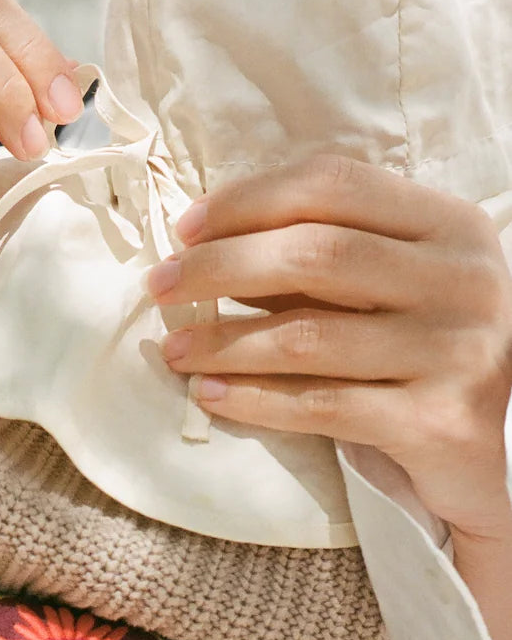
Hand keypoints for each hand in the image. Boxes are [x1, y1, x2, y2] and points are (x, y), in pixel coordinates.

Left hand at [147, 153, 511, 542]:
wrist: (498, 455)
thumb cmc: (426, 357)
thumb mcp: (395, 289)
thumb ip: (323, 262)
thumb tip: (210, 247)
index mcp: (450, 225)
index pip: (334, 184)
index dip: (248, 200)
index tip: (185, 229)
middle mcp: (461, 279)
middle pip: (316, 252)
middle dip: (221, 266)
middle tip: (161, 286)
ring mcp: (453, 351)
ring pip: (310, 336)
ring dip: (225, 339)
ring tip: (173, 348)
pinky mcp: (433, 421)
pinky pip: (321, 405)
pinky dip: (255, 400)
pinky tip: (211, 393)